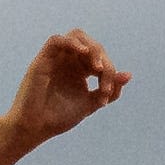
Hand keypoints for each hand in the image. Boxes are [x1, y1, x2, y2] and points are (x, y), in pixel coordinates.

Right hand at [0, 30, 128, 147]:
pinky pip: (56, 40)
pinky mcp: (42, 60)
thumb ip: (108, 90)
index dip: (109, 72)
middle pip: (92, 44)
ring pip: (76, 36)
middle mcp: (68, 61)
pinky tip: (83, 53)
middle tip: (104, 77)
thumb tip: (128, 75)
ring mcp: (55, 59)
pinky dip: (71, 43)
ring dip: (91, 48)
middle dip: (103, 59)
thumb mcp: (90, 104)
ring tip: (97, 67)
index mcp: (79, 70)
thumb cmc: (58, 118)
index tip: (107, 93)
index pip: (100, 58)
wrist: (35, 128)